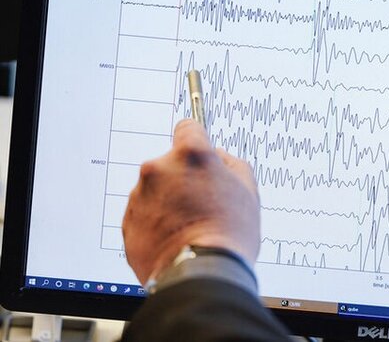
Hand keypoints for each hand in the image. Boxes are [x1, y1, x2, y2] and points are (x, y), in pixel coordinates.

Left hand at [122, 119, 259, 283]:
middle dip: (183, 178)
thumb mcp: (248, 190)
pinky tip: (176, 238)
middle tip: (202, 202)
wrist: (201, 274)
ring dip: (168, 201)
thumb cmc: (229, 233)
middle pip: (170, 163)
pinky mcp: (128, 222)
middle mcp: (159, 169)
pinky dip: (156, 222)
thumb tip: (218, 158)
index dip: (196, 140)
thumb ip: (232, 163)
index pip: (188, 127)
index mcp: (190, 155)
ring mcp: (140, 195)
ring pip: (155, 190)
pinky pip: (144, 214)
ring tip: (189, 226)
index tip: (198, 151)